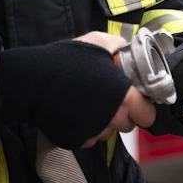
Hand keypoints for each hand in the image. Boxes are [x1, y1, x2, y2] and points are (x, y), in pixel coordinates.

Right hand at [73, 32, 156, 147]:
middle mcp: (113, 119)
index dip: (143, 107)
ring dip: (104, 121)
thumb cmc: (66, 62)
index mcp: (124, 98)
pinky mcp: (78, 141)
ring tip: (90, 103)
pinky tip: (77, 112)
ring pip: (108, 132)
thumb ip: (116, 44)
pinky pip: (90, 137)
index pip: (148, 115)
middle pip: (128, 125)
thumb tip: (124, 46)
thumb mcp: (97, 42)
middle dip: (123, 114)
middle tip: (110, 97)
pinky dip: (87, 128)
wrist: (33, 83)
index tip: (136, 99)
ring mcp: (95, 133)